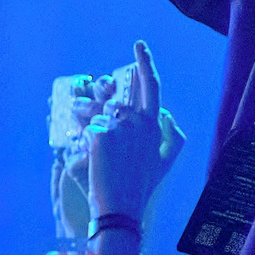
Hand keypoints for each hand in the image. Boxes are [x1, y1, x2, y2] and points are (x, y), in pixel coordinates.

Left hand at [87, 41, 183, 222]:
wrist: (121, 208)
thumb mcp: (165, 163)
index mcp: (155, 125)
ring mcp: (120, 127)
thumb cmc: (141, 188)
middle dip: (101, 98)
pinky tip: (88, 151)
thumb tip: (168, 115)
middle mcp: (139, 122)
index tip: (138, 45)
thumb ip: (172, 137)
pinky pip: (85, 127)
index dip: (145, 63)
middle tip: (92, 102)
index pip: (151, 87)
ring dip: (87, 117)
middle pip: (114, 99)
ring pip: (96, 112)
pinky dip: (82, 137)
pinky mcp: (101, 134)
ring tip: (89, 134)